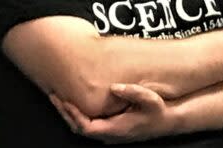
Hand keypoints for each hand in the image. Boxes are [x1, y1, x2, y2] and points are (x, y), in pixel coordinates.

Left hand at [49, 83, 177, 143]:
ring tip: (60, 98)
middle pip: (80, 129)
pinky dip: (78, 115)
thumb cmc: (159, 111)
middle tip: (54, 96)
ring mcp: (110, 134)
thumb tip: (115, 87)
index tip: (64, 101)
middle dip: (65, 113)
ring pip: (83, 128)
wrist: (168, 121)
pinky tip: (75, 103)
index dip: (73, 115)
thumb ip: (133, 92)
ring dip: (70, 114)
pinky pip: (89, 124)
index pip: (86, 127)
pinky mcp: (111, 129)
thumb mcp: (150, 99)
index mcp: (117, 129)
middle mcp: (111, 135)